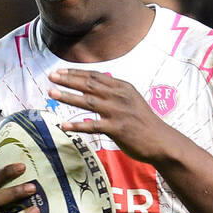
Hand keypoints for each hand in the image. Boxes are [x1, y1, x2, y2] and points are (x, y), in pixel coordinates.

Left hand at [47, 68, 173, 163]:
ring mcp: (118, 112)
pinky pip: (93, 126)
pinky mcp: (117, 129)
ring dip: (68, 97)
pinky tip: (64, 125)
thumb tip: (94, 87)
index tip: (59, 71)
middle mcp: (119, 96)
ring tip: (52, 93)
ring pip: (88, 101)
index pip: (95, 76)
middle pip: (89, 84)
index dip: (75, 73)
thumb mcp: (131, 100)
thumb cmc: (144, 123)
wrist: (161, 141)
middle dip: (68, 79)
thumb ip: (114, 93)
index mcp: (122, 87)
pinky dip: (77, 125)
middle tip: (51, 77)